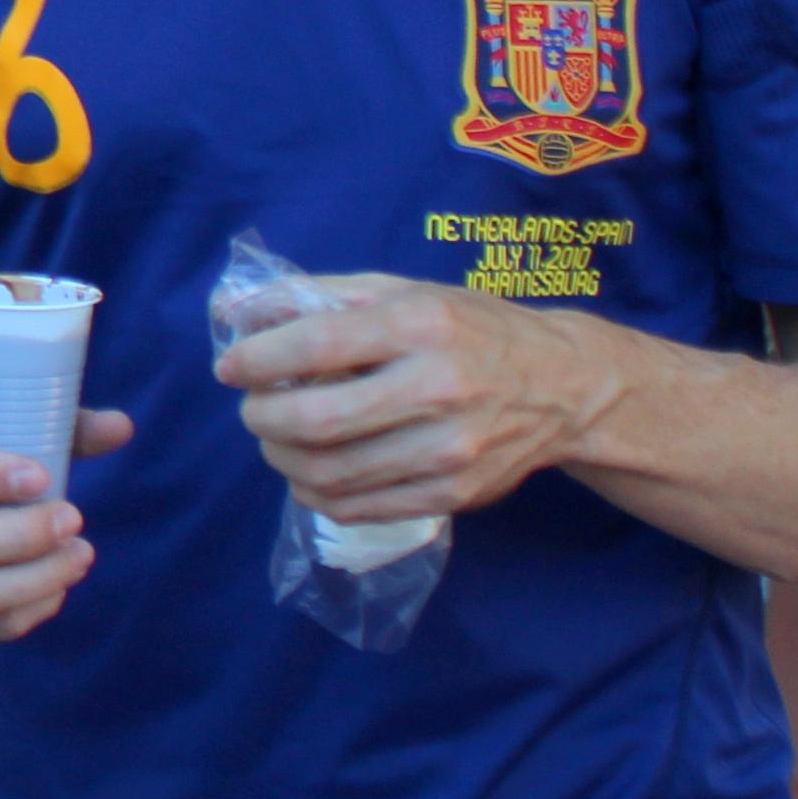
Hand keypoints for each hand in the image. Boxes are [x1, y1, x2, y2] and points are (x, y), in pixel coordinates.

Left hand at [212, 275, 617, 528]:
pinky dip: (315, 494)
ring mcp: (449, 449)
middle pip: (317, 421)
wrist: (565, 386)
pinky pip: (360, 507)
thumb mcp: (401, 291)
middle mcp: (437, 387)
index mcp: (419, 324)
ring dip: (282, 458)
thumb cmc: (469, 328)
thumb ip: (317, 296)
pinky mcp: (455, 493)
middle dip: (262, 418)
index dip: (256, 360)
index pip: (315, 345)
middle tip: (253, 408)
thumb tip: (235, 310)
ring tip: (276, 439)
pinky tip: (308, 473)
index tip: (231, 367)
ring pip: (332, 474)